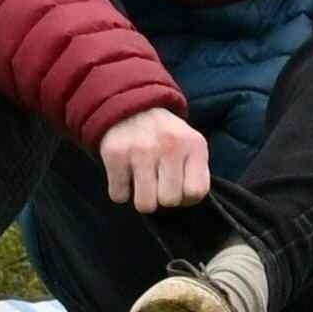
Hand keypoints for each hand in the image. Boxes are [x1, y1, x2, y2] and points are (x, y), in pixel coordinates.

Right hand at [95, 106, 213, 213]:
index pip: (196, 192)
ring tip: (143, 182)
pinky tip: (126, 175)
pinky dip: (121, 191)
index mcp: (194, 145)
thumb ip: (196, 173)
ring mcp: (142, 149)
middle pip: (169, 200)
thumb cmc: (166, 137)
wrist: (133, 106)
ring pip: (145, 204)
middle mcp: (170, 145)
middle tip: (158, 182)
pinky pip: (119, 196)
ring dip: (142, 198)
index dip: (186, 198)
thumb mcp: (191, 145)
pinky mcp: (116, 154)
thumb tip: (186, 202)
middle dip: (163, 198)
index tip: (178, 187)